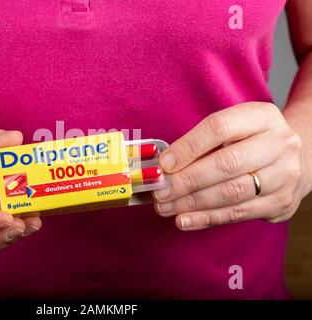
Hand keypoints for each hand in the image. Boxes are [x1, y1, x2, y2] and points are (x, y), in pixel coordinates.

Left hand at [152, 102, 308, 230]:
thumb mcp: (233, 129)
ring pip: (231, 193)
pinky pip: (237, 214)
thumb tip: (164, 166)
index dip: (187, 147)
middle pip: (226, 164)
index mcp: (262, 117)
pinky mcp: (281, 202)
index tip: (163, 165)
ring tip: (165, 207)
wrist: (295, 159)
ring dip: (192, 203)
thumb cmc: (251, 141)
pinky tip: (184, 220)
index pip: (219, 128)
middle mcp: (280, 144)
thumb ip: (202, 143)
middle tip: (160, 191)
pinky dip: (206, 218)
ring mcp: (285, 175)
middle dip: (187, 181)